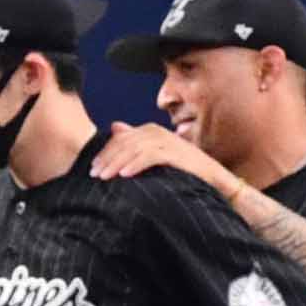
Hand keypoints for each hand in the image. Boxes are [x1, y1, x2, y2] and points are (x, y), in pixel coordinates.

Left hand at [89, 122, 231, 192]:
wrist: (213, 178)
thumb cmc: (183, 170)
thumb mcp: (156, 155)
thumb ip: (136, 142)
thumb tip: (115, 126)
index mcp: (149, 131)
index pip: (120, 138)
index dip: (105, 152)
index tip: (93, 168)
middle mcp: (156, 131)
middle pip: (124, 142)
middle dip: (107, 158)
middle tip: (94, 174)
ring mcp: (166, 140)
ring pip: (134, 149)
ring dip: (117, 163)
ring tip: (105, 177)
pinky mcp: (175, 152)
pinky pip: (150, 156)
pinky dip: (136, 164)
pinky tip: (124, 175)